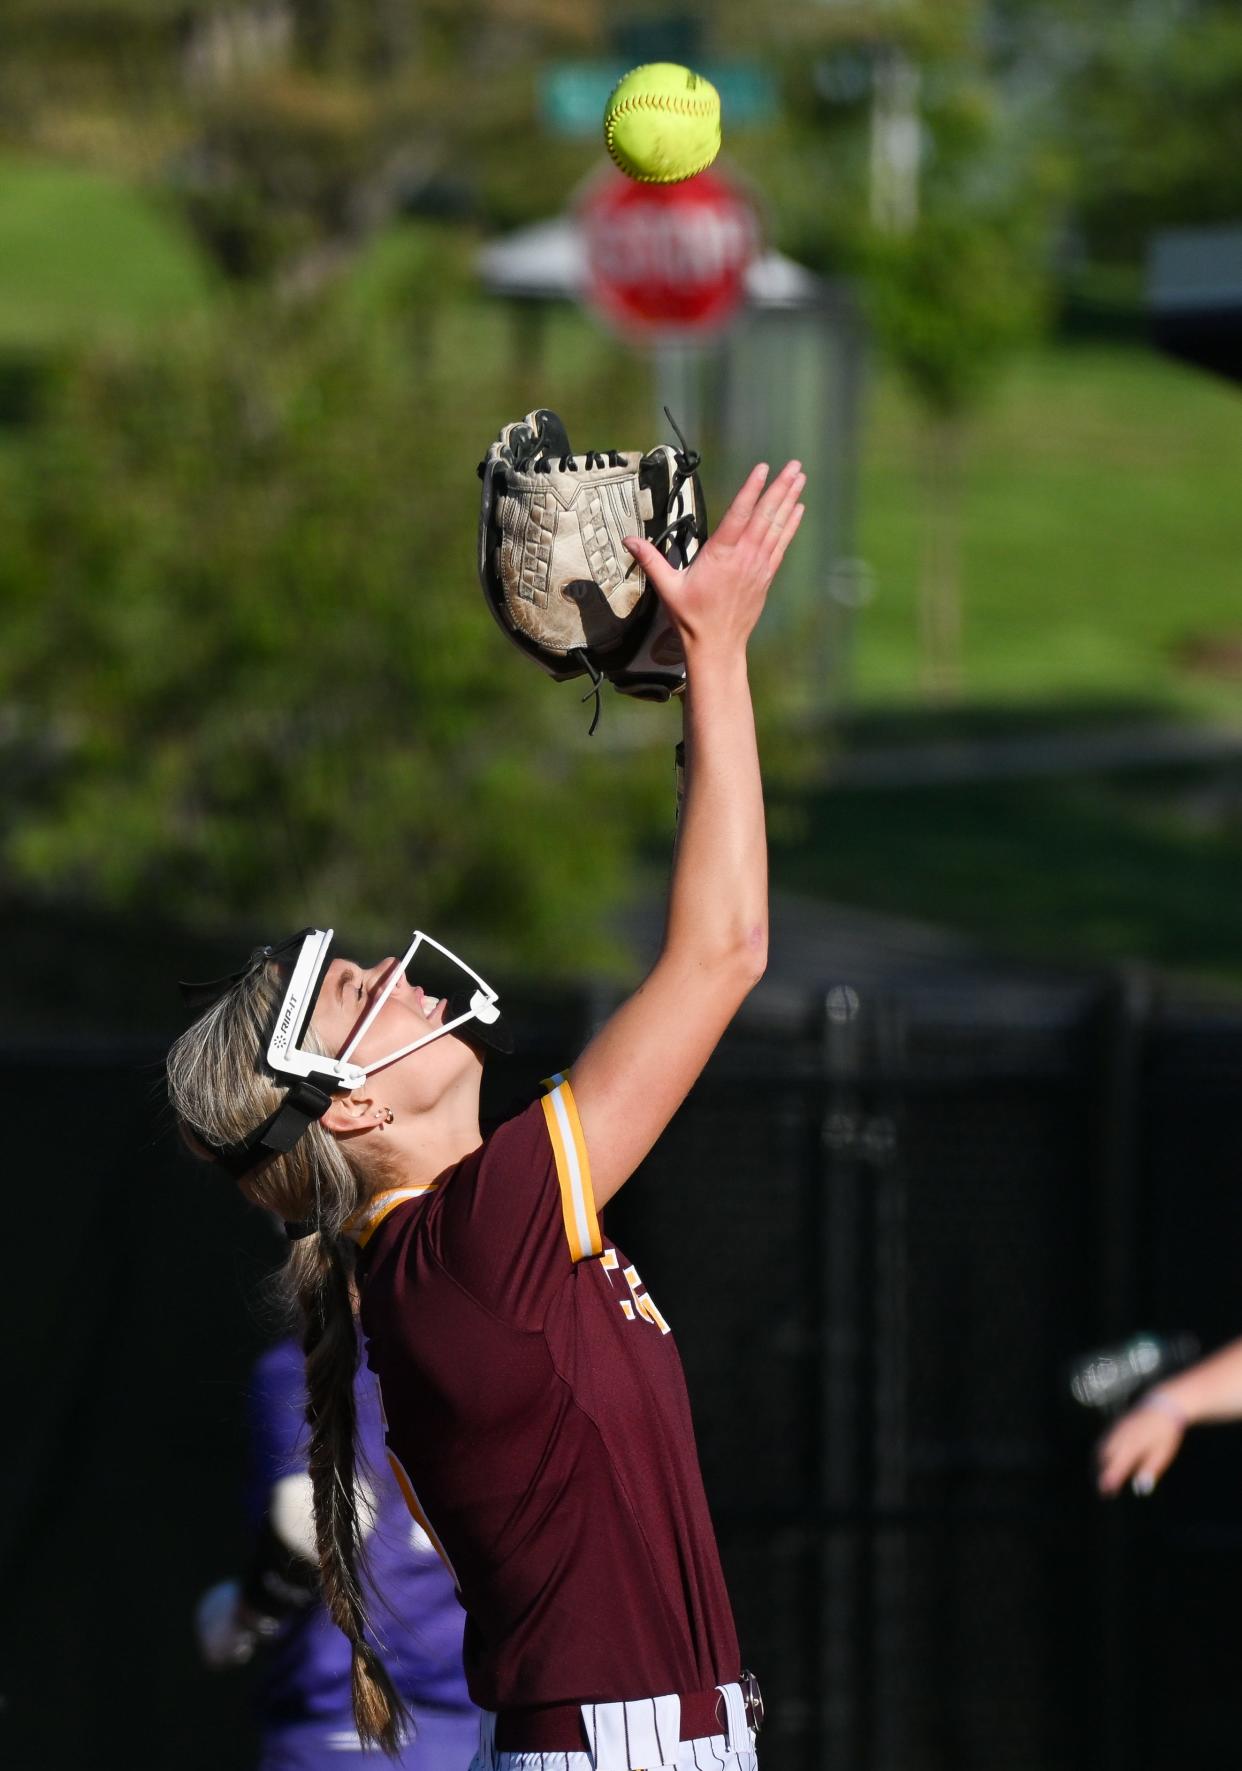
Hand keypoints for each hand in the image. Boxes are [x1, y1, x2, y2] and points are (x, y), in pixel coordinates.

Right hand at [622, 460, 805, 660]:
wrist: (718, 646)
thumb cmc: (692, 618)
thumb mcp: (667, 588)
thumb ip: (650, 560)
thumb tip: (628, 540)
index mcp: (720, 556)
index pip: (738, 515)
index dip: (751, 490)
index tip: (762, 469)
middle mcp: (744, 557)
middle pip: (765, 516)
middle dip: (780, 488)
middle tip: (794, 465)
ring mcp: (758, 566)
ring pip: (777, 527)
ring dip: (789, 500)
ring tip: (800, 477)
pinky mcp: (765, 576)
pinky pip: (781, 544)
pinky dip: (790, 525)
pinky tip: (798, 509)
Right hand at [1096, 1395, 1186, 1496]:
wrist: (1161, 1405)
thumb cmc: (1165, 1433)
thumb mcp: (1163, 1453)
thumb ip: (1150, 1470)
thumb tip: (1141, 1488)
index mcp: (1134, 1444)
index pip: (1117, 1464)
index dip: (1110, 1478)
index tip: (1106, 1492)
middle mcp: (1121, 1436)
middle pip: (1104, 1457)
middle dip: (1100, 1474)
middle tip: (1102, 1491)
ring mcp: (1116, 1429)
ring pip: (1100, 1449)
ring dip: (1097, 1465)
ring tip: (1098, 1479)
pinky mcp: (1114, 1426)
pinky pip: (1101, 1442)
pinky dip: (1098, 1454)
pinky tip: (1100, 1463)